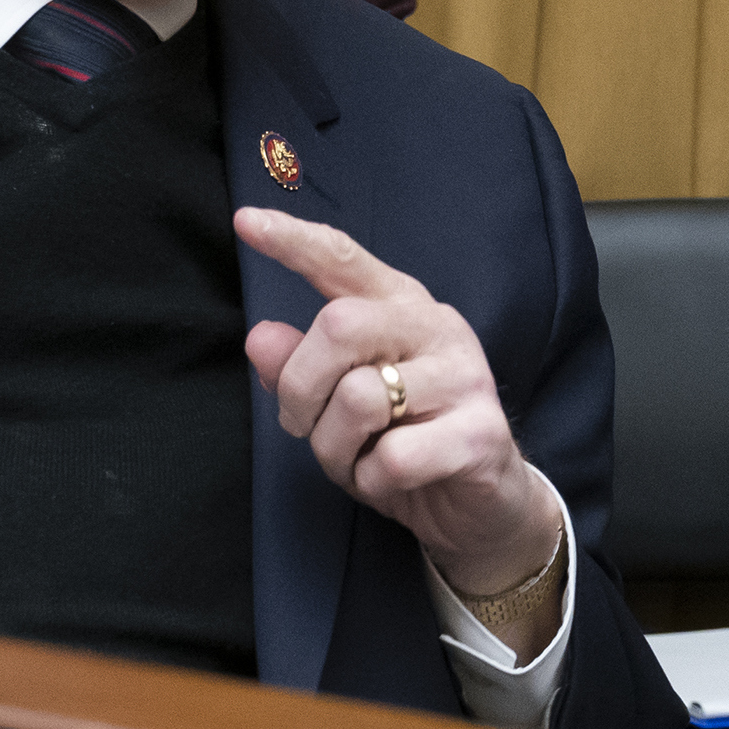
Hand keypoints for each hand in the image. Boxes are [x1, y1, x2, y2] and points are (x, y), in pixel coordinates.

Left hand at [238, 208, 564, 647]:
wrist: (484, 505)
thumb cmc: (406, 443)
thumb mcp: (339, 405)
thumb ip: (300, 367)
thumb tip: (260, 336)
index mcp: (401, 306)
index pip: (344, 259)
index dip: (294, 241)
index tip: (245, 223)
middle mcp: (437, 329)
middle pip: (340, 326)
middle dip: (301, 389)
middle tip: (304, 427)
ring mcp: (465, 378)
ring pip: (359, 399)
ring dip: (334, 448)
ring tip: (355, 461)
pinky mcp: (480, 434)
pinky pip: (392, 457)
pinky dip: (370, 481)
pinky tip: (388, 482)